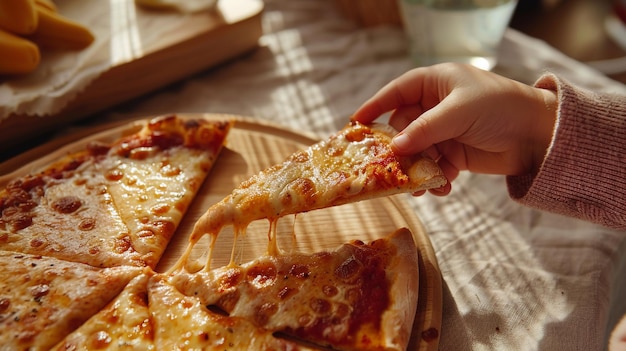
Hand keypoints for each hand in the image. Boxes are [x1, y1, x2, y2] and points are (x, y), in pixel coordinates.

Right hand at [351, 63, 557, 195]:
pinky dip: (434, 179)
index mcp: (436, 84)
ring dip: (415, 169)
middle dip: (397, 148)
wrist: (539, 135)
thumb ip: (424, 130)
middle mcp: (437, 107)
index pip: (398, 92)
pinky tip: (440, 189)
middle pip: (403, 128)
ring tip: (415, 186)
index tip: (355, 122)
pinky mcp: (456, 155)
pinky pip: (434, 168)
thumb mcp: (458, 112)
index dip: (376, 105)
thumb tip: (394, 148)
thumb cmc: (500, 108)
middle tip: (387, 166)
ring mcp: (445, 132)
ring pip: (417, 151)